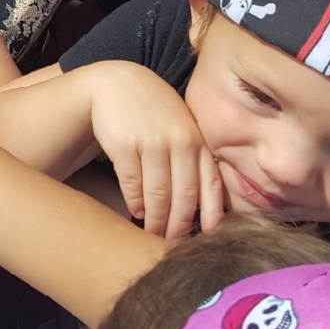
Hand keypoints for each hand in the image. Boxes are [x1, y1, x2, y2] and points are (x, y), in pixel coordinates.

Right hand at [84, 60, 225, 240]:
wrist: (118, 83)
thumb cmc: (155, 112)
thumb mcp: (182, 129)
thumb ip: (196, 159)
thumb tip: (204, 208)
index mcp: (198, 142)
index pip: (211, 187)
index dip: (210, 217)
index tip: (206, 239)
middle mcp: (179, 142)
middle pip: (184, 196)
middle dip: (180, 226)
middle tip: (174, 245)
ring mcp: (152, 143)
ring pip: (158, 194)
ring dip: (156, 220)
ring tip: (152, 234)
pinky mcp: (124, 144)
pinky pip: (132, 183)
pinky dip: (135, 202)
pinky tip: (136, 211)